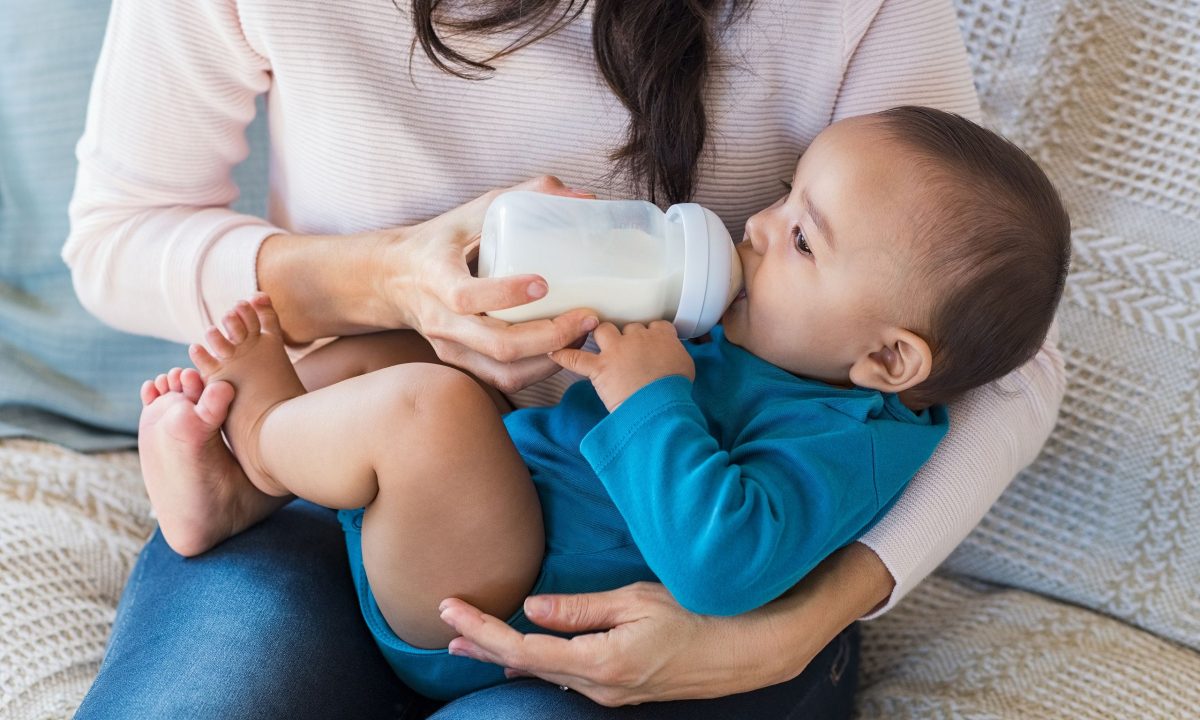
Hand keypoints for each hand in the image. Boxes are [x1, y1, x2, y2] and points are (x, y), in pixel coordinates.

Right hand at [381, 175, 600, 392]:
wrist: (394, 278)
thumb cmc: (441, 241)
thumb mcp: (473, 210)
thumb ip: (526, 195)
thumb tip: (584, 196)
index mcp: (436, 277)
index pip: (466, 296)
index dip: (506, 294)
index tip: (544, 284)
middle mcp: (441, 319)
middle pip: (498, 345)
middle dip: (550, 336)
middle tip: (587, 317)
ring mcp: (450, 347)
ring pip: (506, 371)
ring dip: (551, 359)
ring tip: (582, 335)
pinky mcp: (462, 362)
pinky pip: (504, 379)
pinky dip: (540, 370)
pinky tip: (563, 348)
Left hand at [437, 544, 893, 706]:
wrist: (751, 649)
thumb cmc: (700, 614)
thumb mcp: (638, 600)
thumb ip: (581, 609)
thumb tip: (533, 608)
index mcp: (600, 662)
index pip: (523, 648)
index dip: (482, 630)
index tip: (449, 609)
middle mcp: (600, 686)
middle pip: (525, 667)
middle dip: (482, 646)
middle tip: (444, 628)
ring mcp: (612, 693)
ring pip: (545, 673)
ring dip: (505, 655)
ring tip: (470, 641)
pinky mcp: (623, 688)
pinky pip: (569, 675)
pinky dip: (538, 660)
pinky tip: (525, 652)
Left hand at [549, 321, 694, 410]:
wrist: (660, 406)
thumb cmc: (675, 390)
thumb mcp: (686, 367)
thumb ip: (675, 354)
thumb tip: (670, 358)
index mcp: (661, 336)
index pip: (655, 325)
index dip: (650, 333)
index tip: (649, 341)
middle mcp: (637, 337)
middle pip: (628, 327)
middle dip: (626, 337)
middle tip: (627, 350)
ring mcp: (616, 350)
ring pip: (603, 330)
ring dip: (601, 335)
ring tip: (599, 343)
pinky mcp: (600, 368)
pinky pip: (575, 358)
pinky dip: (564, 356)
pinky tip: (554, 353)